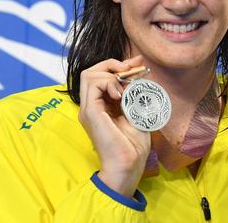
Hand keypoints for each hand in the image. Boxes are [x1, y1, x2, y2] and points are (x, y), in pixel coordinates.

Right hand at [79, 55, 150, 197]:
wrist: (128, 164)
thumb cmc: (134, 145)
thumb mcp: (136, 112)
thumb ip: (134, 93)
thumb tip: (139, 72)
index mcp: (100, 106)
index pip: (100, 76)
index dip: (118, 65)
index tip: (138, 63)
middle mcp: (91, 106)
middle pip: (90, 71)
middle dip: (112, 64)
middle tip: (132, 68)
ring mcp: (88, 109)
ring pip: (88, 74)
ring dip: (111, 74)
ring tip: (125, 89)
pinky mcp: (90, 112)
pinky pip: (92, 84)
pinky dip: (109, 83)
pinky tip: (121, 95)